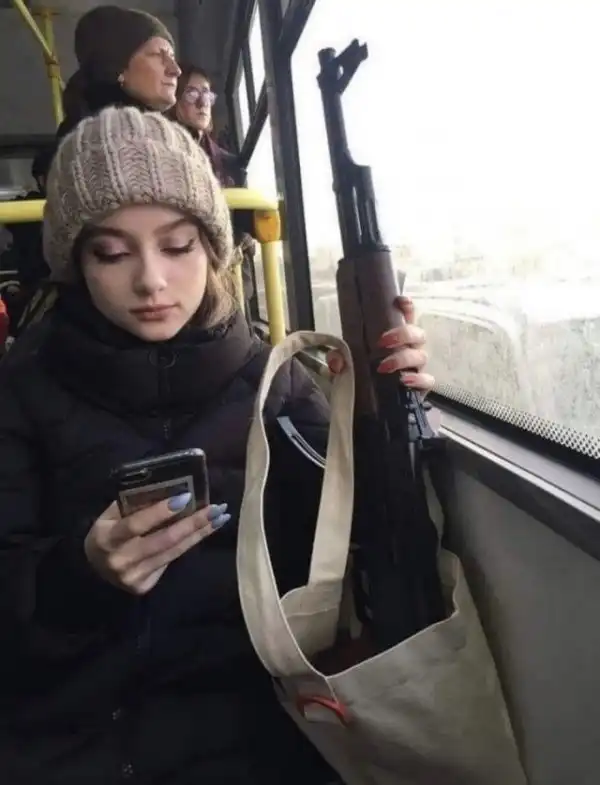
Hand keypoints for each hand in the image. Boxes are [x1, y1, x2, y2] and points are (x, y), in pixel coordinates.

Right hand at [84, 492, 229, 594]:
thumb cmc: (107, 532)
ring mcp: (133, 577)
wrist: (93, 569)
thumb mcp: (111, 515)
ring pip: (174, 552)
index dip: (160, 511)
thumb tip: (170, 489)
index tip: (185, 497)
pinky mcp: (143, 586)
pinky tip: (205, 530)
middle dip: (193, 523)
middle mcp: (120, 561)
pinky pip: (171, 560)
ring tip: (220, 517)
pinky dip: (189, 544)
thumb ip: (134, 504)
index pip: (136, 524)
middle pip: (164, 541)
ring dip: (200, 533)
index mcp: (107, 539)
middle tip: (217, 508)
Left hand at [326, 295, 433, 394]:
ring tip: (383, 367)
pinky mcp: (421, 386)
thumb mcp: (348, 365)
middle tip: (382, 342)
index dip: (407, 307)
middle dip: (402, 334)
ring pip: (420, 355)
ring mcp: (417, 367)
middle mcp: (410, 349)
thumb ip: (340, 359)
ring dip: (402, 358)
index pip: (407, 317)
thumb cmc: (365, 377)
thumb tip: (336, 360)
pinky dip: (417, 379)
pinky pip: (427, 379)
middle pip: (417, 334)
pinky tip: (403, 381)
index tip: (400, 302)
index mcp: (396, 338)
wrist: (371, 407)